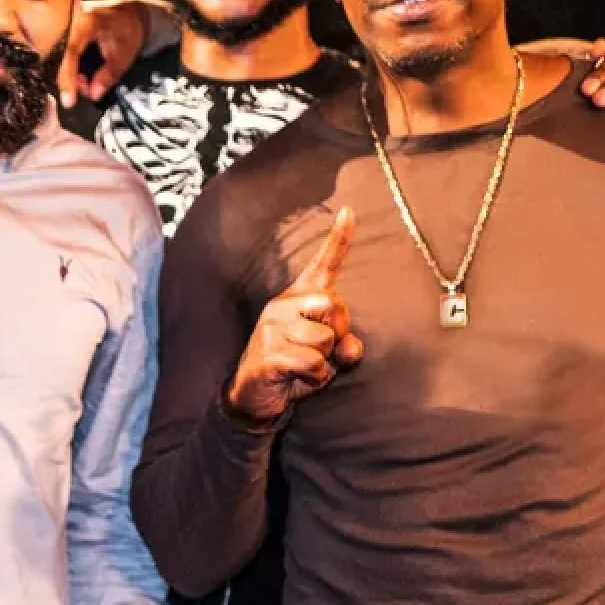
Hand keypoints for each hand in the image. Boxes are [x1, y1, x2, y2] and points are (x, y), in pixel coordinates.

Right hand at [59, 0, 151, 107]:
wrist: (130, 13)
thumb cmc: (130, 30)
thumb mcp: (124, 55)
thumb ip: (109, 75)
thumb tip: (93, 94)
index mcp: (88, 20)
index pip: (72, 51)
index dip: (68, 76)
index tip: (68, 99)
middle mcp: (72, 18)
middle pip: (60, 54)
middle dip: (68, 78)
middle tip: (81, 92)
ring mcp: (67, 22)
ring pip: (58, 54)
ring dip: (68, 73)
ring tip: (84, 84)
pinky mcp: (66, 28)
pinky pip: (61, 51)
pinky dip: (68, 67)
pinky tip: (79, 76)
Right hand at [224, 207, 364, 426]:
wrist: (253, 394)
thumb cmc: (293, 368)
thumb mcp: (326, 356)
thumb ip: (344, 346)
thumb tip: (351, 347)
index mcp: (298, 299)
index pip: (322, 265)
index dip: (339, 239)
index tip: (349, 210)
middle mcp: (283, 306)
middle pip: (334, 305)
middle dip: (338, 332)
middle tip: (322, 349)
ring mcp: (273, 328)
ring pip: (325, 338)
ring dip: (326, 361)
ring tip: (306, 366)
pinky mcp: (269, 353)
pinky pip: (312, 362)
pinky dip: (315, 376)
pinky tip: (298, 378)